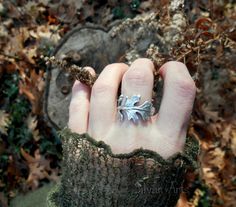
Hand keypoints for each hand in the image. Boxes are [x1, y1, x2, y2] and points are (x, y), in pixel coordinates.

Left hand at [68, 59, 195, 158]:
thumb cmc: (146, 188)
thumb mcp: (171, 162)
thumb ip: (171, 128)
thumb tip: (164, 90)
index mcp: (166, 143)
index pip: (181, 89)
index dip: (176, 70)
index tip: (167, 70)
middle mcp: (134, 137)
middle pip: (138, 80)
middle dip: (141, 64)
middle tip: (141, 67)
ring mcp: (102, 138)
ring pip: (104, 87)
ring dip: (112, 71)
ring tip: (117, 72)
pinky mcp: (79, 142)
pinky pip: (77, 106)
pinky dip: (81, 89)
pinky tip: (85, 82)